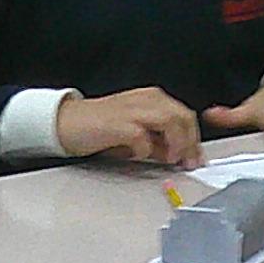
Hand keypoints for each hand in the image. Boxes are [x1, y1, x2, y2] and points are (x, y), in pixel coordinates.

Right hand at [57, 86, 204, 169]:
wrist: (68, 123)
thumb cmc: (100, 128)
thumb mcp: (136, 135)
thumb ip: (157, 142)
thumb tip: (175, 156)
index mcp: (152, 99)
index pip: (184, 115)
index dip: (194, 138)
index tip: (195, 158)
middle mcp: (146, 100)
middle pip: (182, 116)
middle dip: (189, 142)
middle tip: (187, 163)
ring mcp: (133, 110)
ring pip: (170, 121)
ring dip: (175, 144)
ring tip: (169, 160)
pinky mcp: (119, 124)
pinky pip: (142, 137)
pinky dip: (145, 149)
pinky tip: (140, 155)